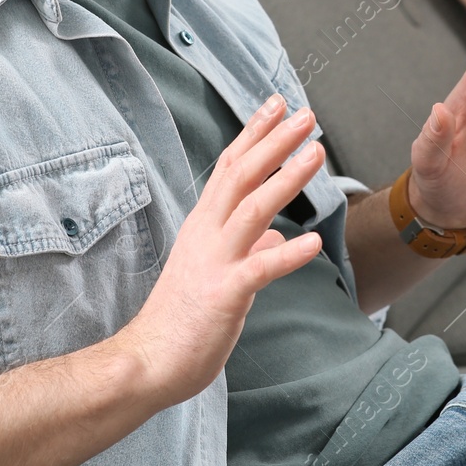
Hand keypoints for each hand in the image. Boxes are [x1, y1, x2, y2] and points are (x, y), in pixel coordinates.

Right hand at [120, 95, 323, 405]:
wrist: (148, 362)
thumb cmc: (182, 320)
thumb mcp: (217, 274)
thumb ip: (248, 250)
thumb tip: (278, 238)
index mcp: (204, 226)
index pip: (230, 167)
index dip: (254, 133)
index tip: (277, 103)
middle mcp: (206, 234)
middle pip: (242, 175)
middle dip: (275, 142)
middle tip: (306, 114)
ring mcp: (214, 262)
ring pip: (252, 210)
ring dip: (286, 179)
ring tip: (316, 154)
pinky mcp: (223, 295)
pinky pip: (259, 270)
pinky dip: (287, 255)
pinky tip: (313, 242)